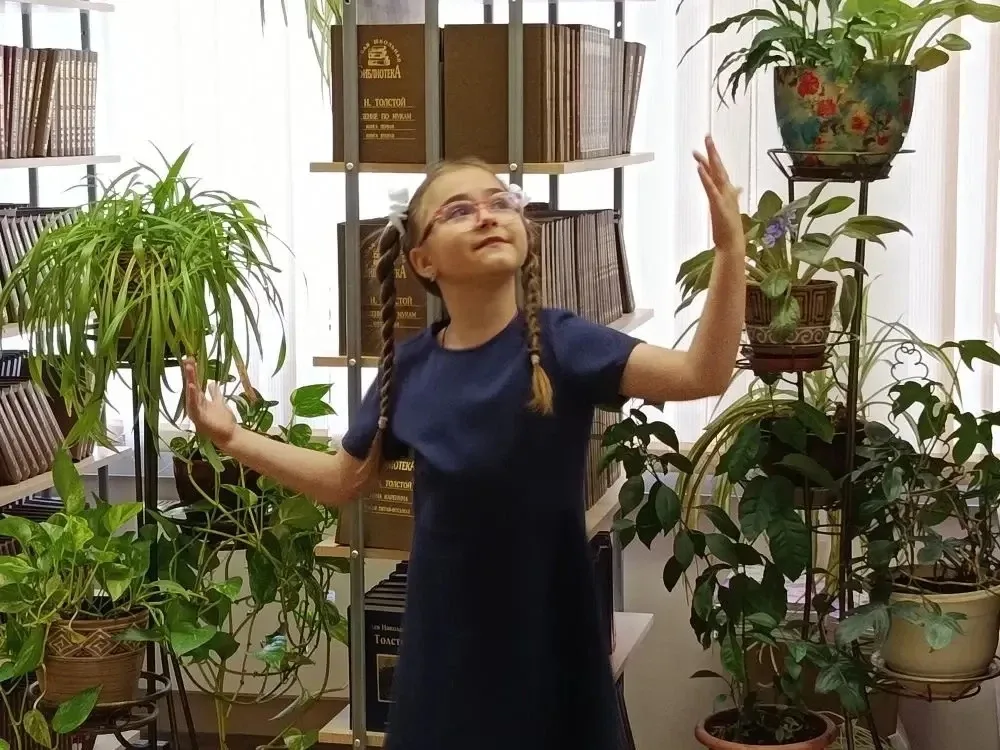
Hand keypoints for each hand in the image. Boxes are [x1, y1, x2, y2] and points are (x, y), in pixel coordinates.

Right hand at [183, 357, 236, 447]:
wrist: (229, 435)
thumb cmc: (222, 420)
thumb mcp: (218, 402)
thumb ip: (214, 394)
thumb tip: (211, 383)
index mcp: (199, 400)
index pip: (195, 383)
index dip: (193, 371)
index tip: (191, 358)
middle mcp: (195, 405)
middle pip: (191, 385)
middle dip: (189, 372)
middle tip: (187, 358)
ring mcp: (196, 411)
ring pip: (191, 393)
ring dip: (190, 380)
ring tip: (189, 367)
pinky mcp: (198, 418)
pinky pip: (194, 405)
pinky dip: (192, 396)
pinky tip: (192, 386)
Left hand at [694, 135, 743, 254]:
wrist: (733, 245)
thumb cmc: (731, 230)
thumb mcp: (732, 210)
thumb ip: (734, 197)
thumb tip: (739, 188)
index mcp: (729, 192)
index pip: (720, 172)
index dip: (714, 159)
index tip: (708, 146)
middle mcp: (727, 192)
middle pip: (719, 168)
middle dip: (713, 152)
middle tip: (707, 136)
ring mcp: (723, 198)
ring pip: (716, 174)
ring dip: (709, 160)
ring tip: (702, 146)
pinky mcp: (719, 205)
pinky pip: (710, 189)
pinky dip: (705, 178)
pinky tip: (699, 168)